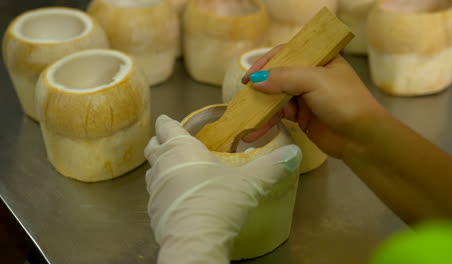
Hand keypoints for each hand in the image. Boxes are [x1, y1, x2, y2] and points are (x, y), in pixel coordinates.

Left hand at [144, 115, 300, 263]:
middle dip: (161, 142)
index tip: (170, 120)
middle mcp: (163, 165)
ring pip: (152, 171)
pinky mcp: (153, 212)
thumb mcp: (250, 182)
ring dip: (161, 167)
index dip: (168, 122)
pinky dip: (165, 191)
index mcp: (181, 149)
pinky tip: (181, 198)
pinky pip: (155, 195)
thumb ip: (271, 166)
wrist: (195, 241)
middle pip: (153, 146)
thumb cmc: (218, 202)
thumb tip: (294, 152)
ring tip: (177, 170)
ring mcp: (154, 190)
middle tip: (173, 143)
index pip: (167, 127)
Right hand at [242, 46, 384, 157]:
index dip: (266, 62)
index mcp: (319, 59)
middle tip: (244, 97)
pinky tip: (255, 131)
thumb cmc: (343, 101)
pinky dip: (266, 122)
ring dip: (261, 108)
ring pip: (276, 97)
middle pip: (278, 76)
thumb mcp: (314, 81)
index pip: (287, 53)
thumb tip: (255, 81)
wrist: (361, 138)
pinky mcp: (302, 117)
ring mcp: (306, 97)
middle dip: (260, 87)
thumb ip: (283, 78)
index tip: (249, 76)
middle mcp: (311, 76)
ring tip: (246, 119)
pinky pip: (279, 115)